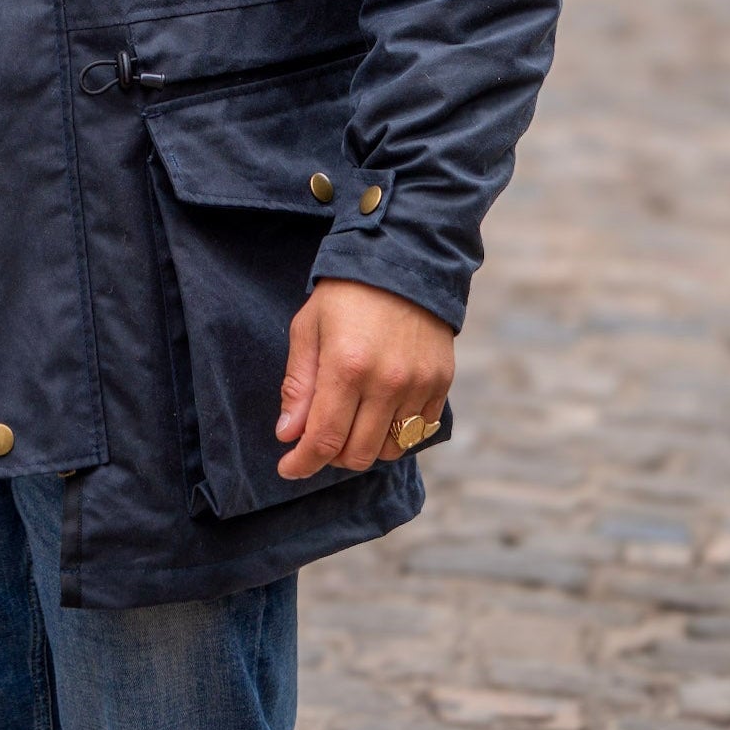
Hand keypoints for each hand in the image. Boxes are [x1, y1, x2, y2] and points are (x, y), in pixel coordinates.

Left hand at [276, 278, 453, 478]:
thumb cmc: (345, 294)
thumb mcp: (308, 328)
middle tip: (319, 437)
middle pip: (358, 453)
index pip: (324, 438)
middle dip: (331, 455)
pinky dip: (396, 433)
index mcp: (346, 366)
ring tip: (351, 422)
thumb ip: (298, 384)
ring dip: (365, 447)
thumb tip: (288, 435)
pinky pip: (418, 433)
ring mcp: (418, 385)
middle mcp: (386, 381)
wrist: (402, 261)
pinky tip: (380, 412)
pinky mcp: (440, 383)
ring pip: (390, 450)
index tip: (288, 468)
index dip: (303, 462)